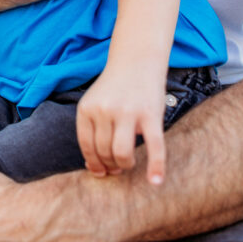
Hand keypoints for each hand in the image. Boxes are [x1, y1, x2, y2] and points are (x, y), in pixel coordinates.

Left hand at [76, 68, 166, 183]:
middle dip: (110, 164)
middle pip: (103, 151)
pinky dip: (155, 166)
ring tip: (129, 164)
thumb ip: (93, 131)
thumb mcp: (96, 104)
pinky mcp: (150, 115)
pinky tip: (155, 181)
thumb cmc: (115, 88)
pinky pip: (154, 146)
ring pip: (121, 152)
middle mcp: (104, 110)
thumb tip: (95, 169)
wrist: (137, 60)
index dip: (94, 162)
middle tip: (118, 166)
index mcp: (86, 108)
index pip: (86, 145)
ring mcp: (127, 112)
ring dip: (124, 164)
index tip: (101, 171)